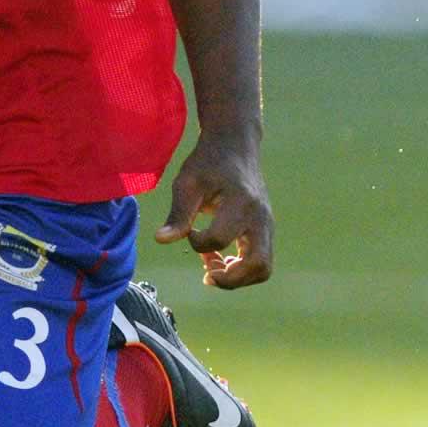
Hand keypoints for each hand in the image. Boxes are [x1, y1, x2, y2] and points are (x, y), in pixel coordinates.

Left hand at [155, 132, 273, 289]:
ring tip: (211, 268)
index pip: (220, 238)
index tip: (188, 231)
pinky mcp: (265, 229)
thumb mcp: (188, 182)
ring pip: (263, 268)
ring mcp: (267, 224)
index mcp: (240, 202)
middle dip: (230, 279)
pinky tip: (219, 259)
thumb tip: (160, 240)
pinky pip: (261, 259)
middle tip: (206, 275)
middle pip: (258, 265)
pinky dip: (241, 268)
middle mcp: (260, 216)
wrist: (235, 146)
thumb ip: (178, 213)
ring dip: (237, 277)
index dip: (198, 242)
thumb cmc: (208, 163)